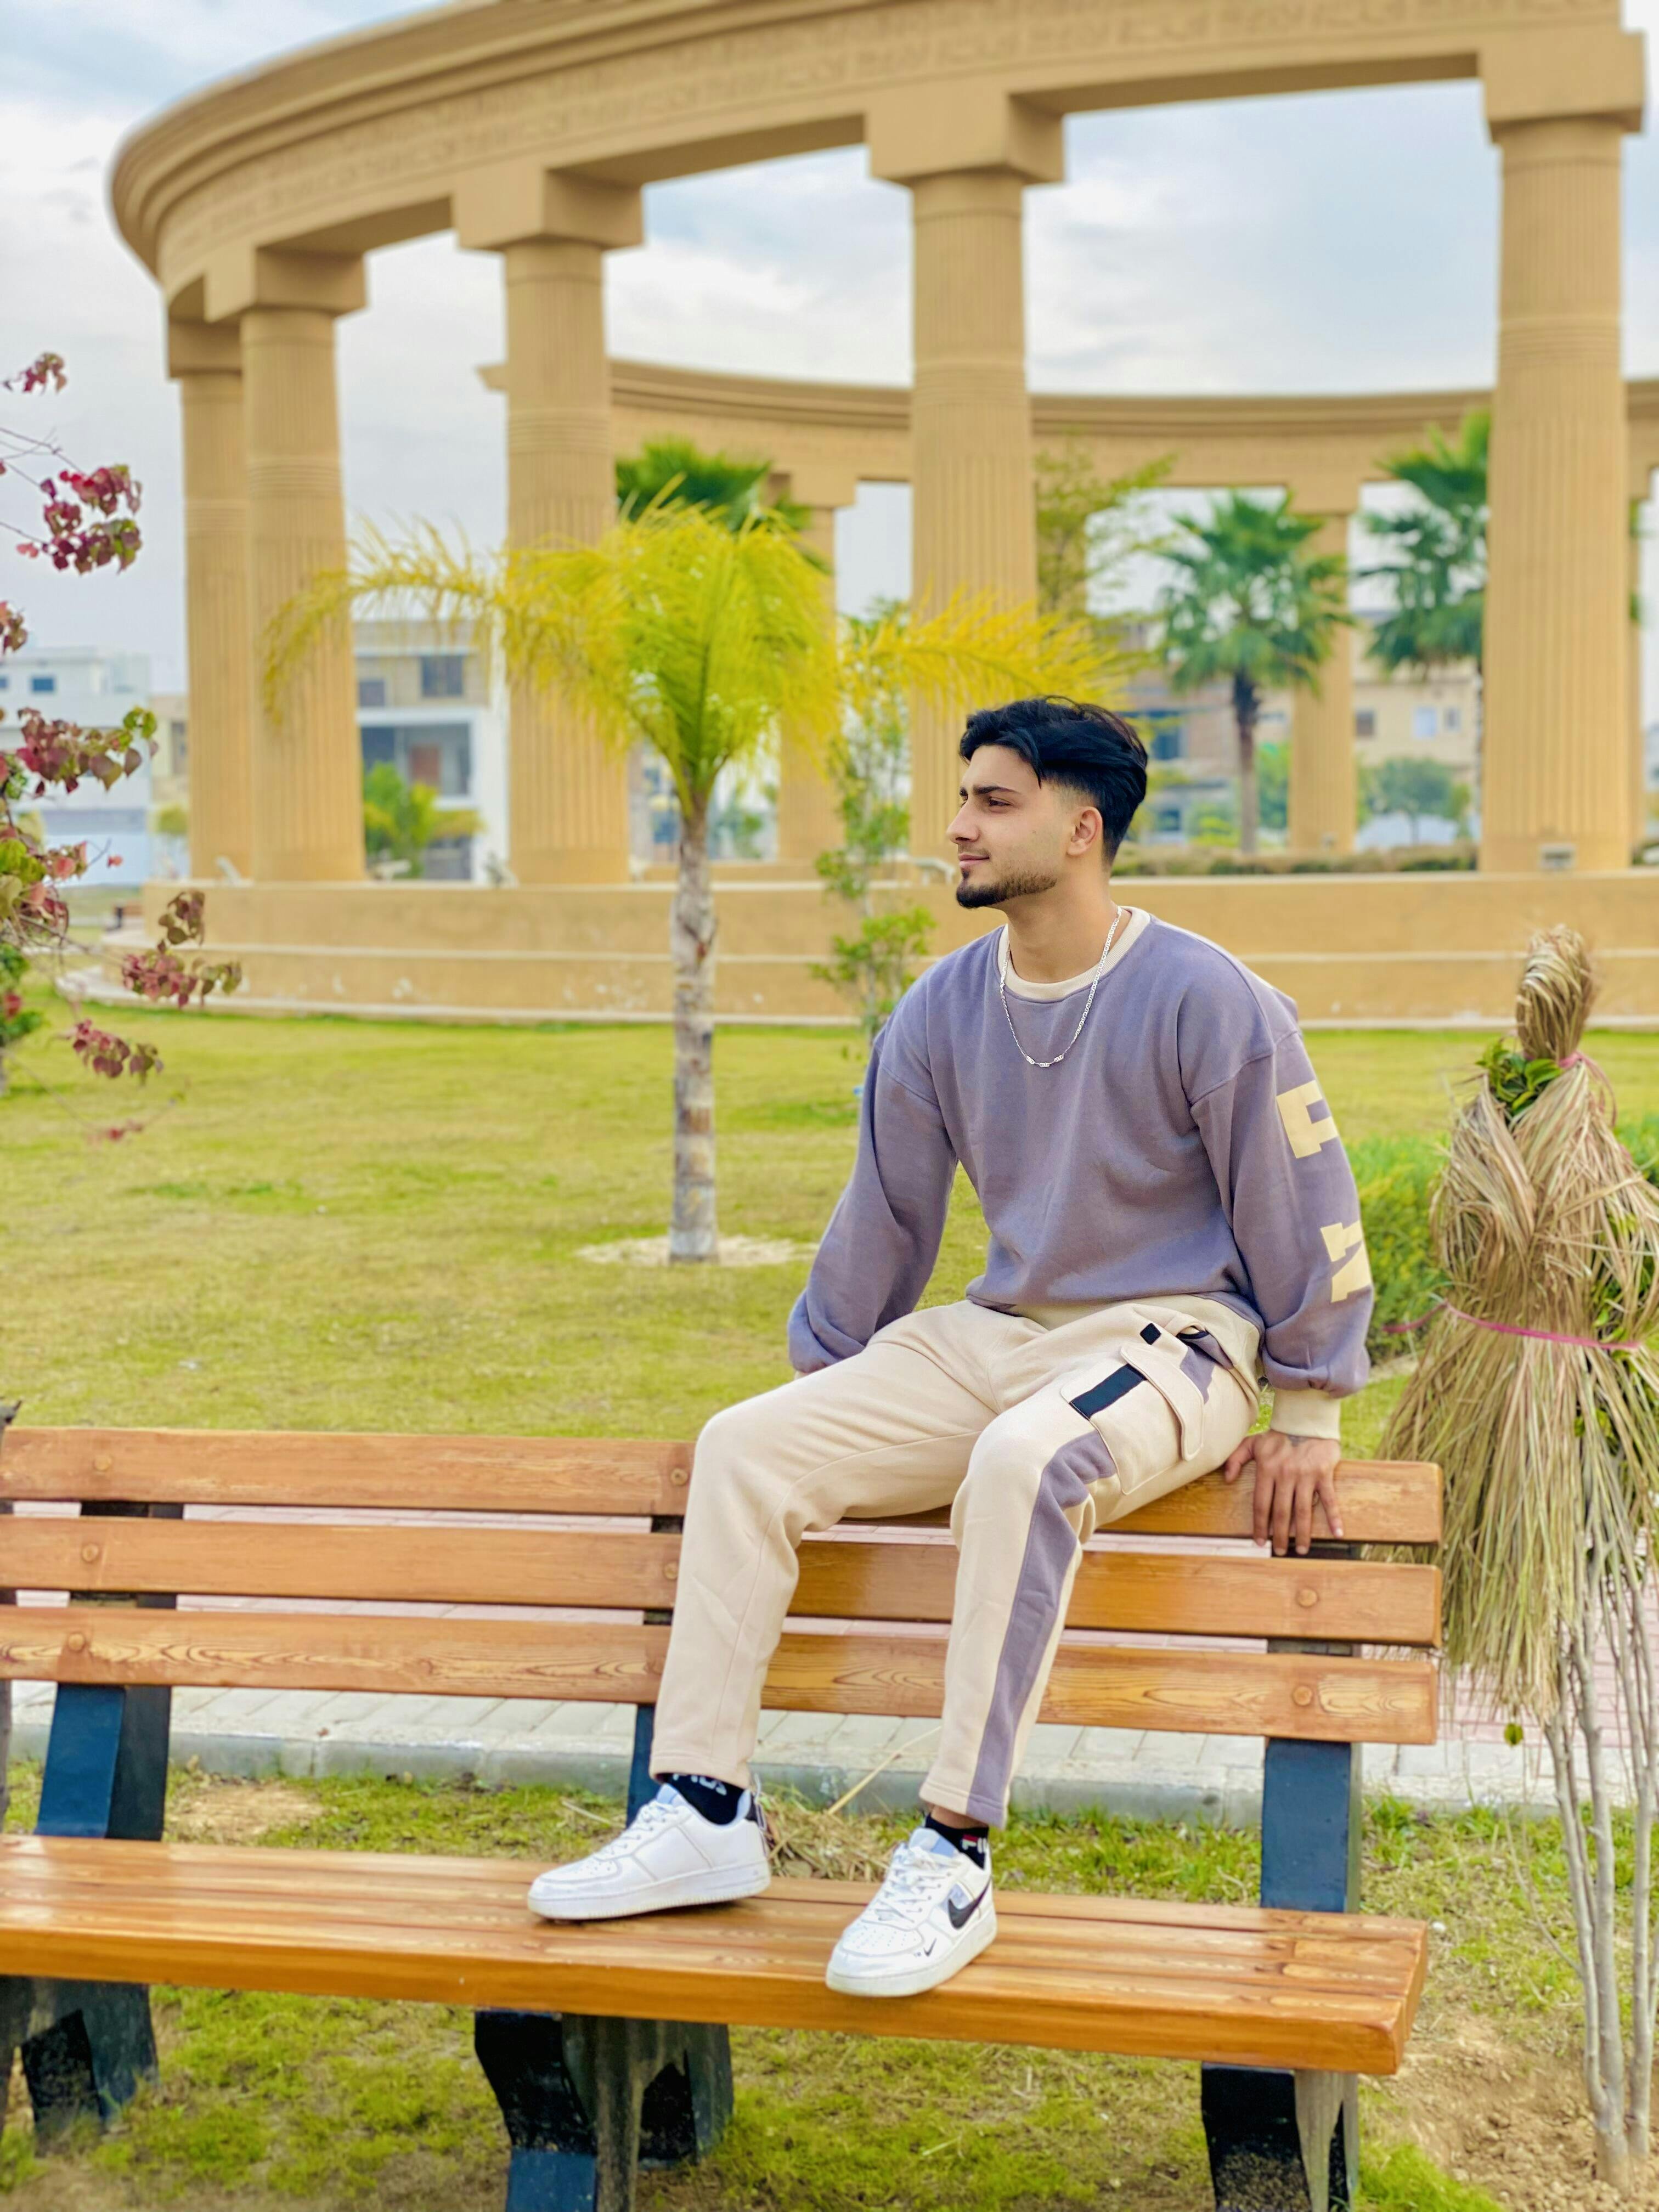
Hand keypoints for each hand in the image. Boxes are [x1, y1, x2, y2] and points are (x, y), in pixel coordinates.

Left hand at [1222, 1431, 1344, 1555]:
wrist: (1306, 1419)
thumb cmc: (1278, 1435)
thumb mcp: (1253, 1443)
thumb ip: (1235, 1459)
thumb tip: (1226, 1479)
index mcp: (1267, 1470)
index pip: (1261, 1504)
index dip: (1260, 1525)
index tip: (1259, 1542)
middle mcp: (1285, 1475)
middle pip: (1281, 1512)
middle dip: (1280, 1536)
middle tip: (1280, 1552)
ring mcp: (1305, 1475)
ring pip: (1303, 1510)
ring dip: (1302, 1533)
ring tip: (1301, 1550)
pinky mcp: (1323, 1474)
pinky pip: (1329, 1499)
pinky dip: (1334, 1516)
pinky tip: (1337, 1533)